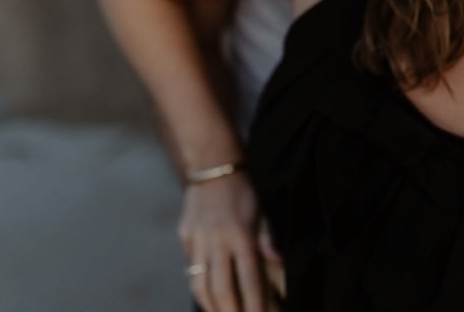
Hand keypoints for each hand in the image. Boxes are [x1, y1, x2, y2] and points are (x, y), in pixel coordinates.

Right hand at [179, 174, 281, 311]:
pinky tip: (207, 296)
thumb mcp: (262, 212)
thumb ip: (268, 239)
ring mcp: (198, 240)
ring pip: (200, 283)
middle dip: (230, 311)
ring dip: (210, 305)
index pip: (249, 279)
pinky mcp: (184, 237)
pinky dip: (198, 285)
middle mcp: (217, 240)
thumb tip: (278, 261)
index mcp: (241, 235)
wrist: (212, 166)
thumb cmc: (243, 192)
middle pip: (221, 288)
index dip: (255, 303)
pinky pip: (191, 267)